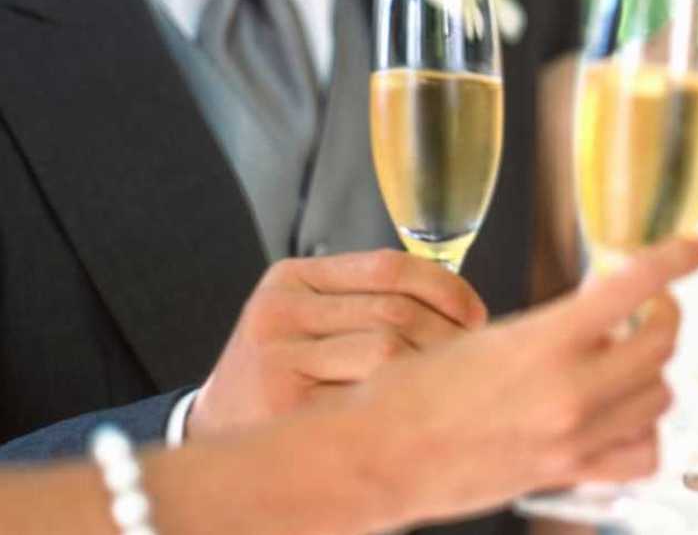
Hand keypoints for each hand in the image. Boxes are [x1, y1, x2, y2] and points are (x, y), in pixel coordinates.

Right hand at [188, 250, 487, 437]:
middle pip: (395, 311)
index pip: (389, 267)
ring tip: (446, 385)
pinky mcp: (283, 404)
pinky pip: (367, 396)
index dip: (446, 288)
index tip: (474, 314)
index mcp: (293, 279)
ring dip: (431, 369)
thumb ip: (368, 303)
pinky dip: (401, 401)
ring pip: (387, 351)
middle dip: (448, 335)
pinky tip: (414, 409)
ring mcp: (277, 357)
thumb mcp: (311, 322)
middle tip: (471, 359)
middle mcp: (280, 310)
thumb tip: (462, 309)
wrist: (218, 435)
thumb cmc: (284, 379)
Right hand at [347, 236, 697, 524]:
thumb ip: (551, 327)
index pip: (633, 287)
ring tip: (626, 358)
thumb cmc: (412, 391)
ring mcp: (574, 439)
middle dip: (663, 316)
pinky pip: (642, 453)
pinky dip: (646, 430)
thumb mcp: (484, 337)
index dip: (675, 257)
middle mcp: (570, 392)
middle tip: (649, 307)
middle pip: (661, 345)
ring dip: (654, 370)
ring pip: (660, 397)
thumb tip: (598, 310)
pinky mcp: (568, 474)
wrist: (377, 455)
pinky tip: (626, 414)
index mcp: (544, 342)